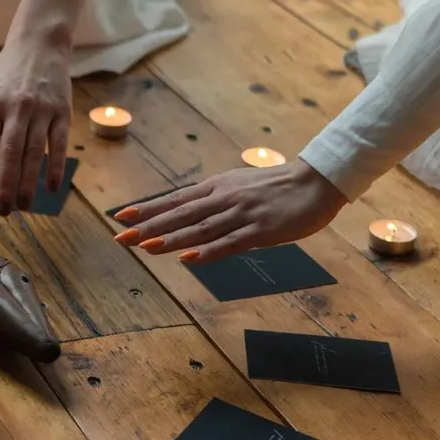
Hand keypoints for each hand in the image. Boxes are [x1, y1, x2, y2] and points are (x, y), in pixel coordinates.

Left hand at [0, 38, 71, 215]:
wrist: (39, 46)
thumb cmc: (6, 76)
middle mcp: (16, 109)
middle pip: (9, 154)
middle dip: (5, 186)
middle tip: (2, 211)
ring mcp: (41, 110)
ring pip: (34, 153)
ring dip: (28, 183)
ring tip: (23, 206)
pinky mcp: (62, 112)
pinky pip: (58, 145)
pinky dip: (55, 168)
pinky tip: (52, 188)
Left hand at [112, 159, 347, 262]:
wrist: (318, 180)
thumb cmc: (278, 186)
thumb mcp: (239, 186)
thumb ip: (214, 200)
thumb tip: (188, 212)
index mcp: (217, 187)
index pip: (175, 199)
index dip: (147, 208)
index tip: (121, 215)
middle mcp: (224, 198)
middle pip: (180, 214)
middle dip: (148, 226)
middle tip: (121, 236)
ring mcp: (242, 214)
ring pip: (199, 229)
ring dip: (170, 239)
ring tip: (144, 247)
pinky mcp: (261, 230)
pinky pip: (229, 243)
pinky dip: (207, 251)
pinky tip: (188, 258)